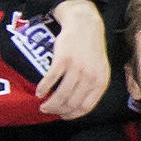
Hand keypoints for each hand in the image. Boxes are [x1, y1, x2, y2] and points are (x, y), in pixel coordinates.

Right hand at [35, 3, 108, 119]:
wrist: (85, 25)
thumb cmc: (91, 48)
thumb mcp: (100, 68)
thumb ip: (93, 86)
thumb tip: (79, 107)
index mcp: (101, 81)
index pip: (86, 107)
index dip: (72, 115)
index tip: (63, 116)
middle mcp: (90, 76)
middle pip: (72, 103)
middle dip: (58, 111)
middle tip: (49, 110)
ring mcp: (77, 68)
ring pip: (61, 95)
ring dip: (50, 104)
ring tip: (43, 105)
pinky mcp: (63, 59)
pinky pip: (51, 80)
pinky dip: (43, 89)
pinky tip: (39, 92)